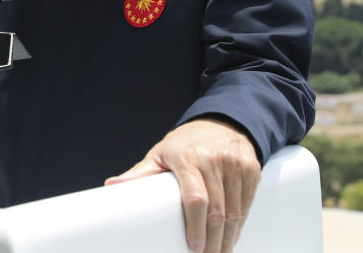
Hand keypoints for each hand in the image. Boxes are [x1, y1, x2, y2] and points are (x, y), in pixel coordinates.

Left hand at [104, 118, 260, 252]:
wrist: (220, 122)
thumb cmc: (185, 143)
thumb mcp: (160, 153)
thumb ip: (140, 173)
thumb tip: (111, 185)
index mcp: (187, 158)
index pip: (195, 198)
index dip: (196, 226)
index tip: (194, 247)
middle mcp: (214, 160)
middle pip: (217, 210)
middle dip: (213, 240)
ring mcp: (235, 165)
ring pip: (235, 211)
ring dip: (228, 236)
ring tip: (220, 251)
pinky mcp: (251, 169)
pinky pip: (247, 203)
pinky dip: (241, 223)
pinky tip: (232, 235)